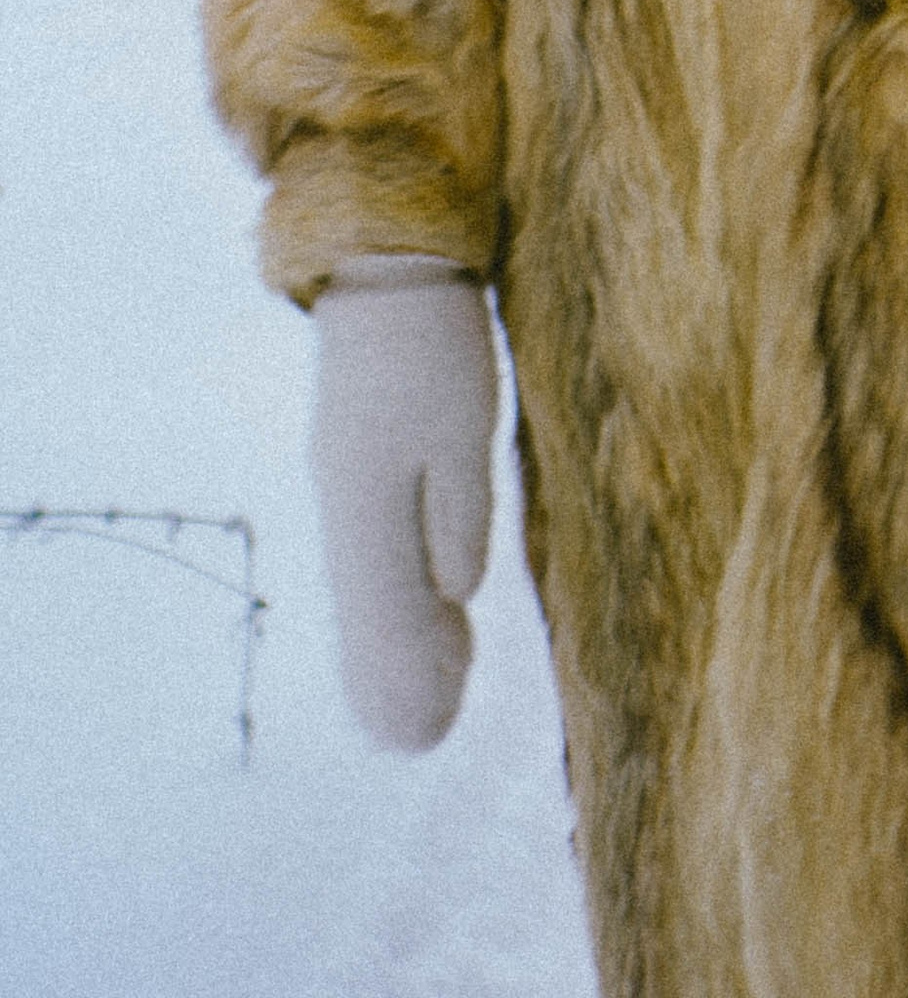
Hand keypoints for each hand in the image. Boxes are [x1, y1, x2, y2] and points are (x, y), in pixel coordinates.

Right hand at [309, 262, 498, 749]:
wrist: (387, 268)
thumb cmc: (433, 345)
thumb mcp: (461, 427)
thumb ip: (457, 512)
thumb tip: (457, 593)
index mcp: (368, 506)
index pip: (381, 617)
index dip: (401, 678)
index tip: (422, 737)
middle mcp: (348, 507)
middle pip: (367, 614)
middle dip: (395, 676)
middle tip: (426, 737)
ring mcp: (349, 484)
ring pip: (371, 585)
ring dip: (401, 639)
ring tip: (439, 692)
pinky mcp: (362, 463)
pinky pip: (377, 550)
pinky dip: (403, 590)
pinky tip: (436, 608)